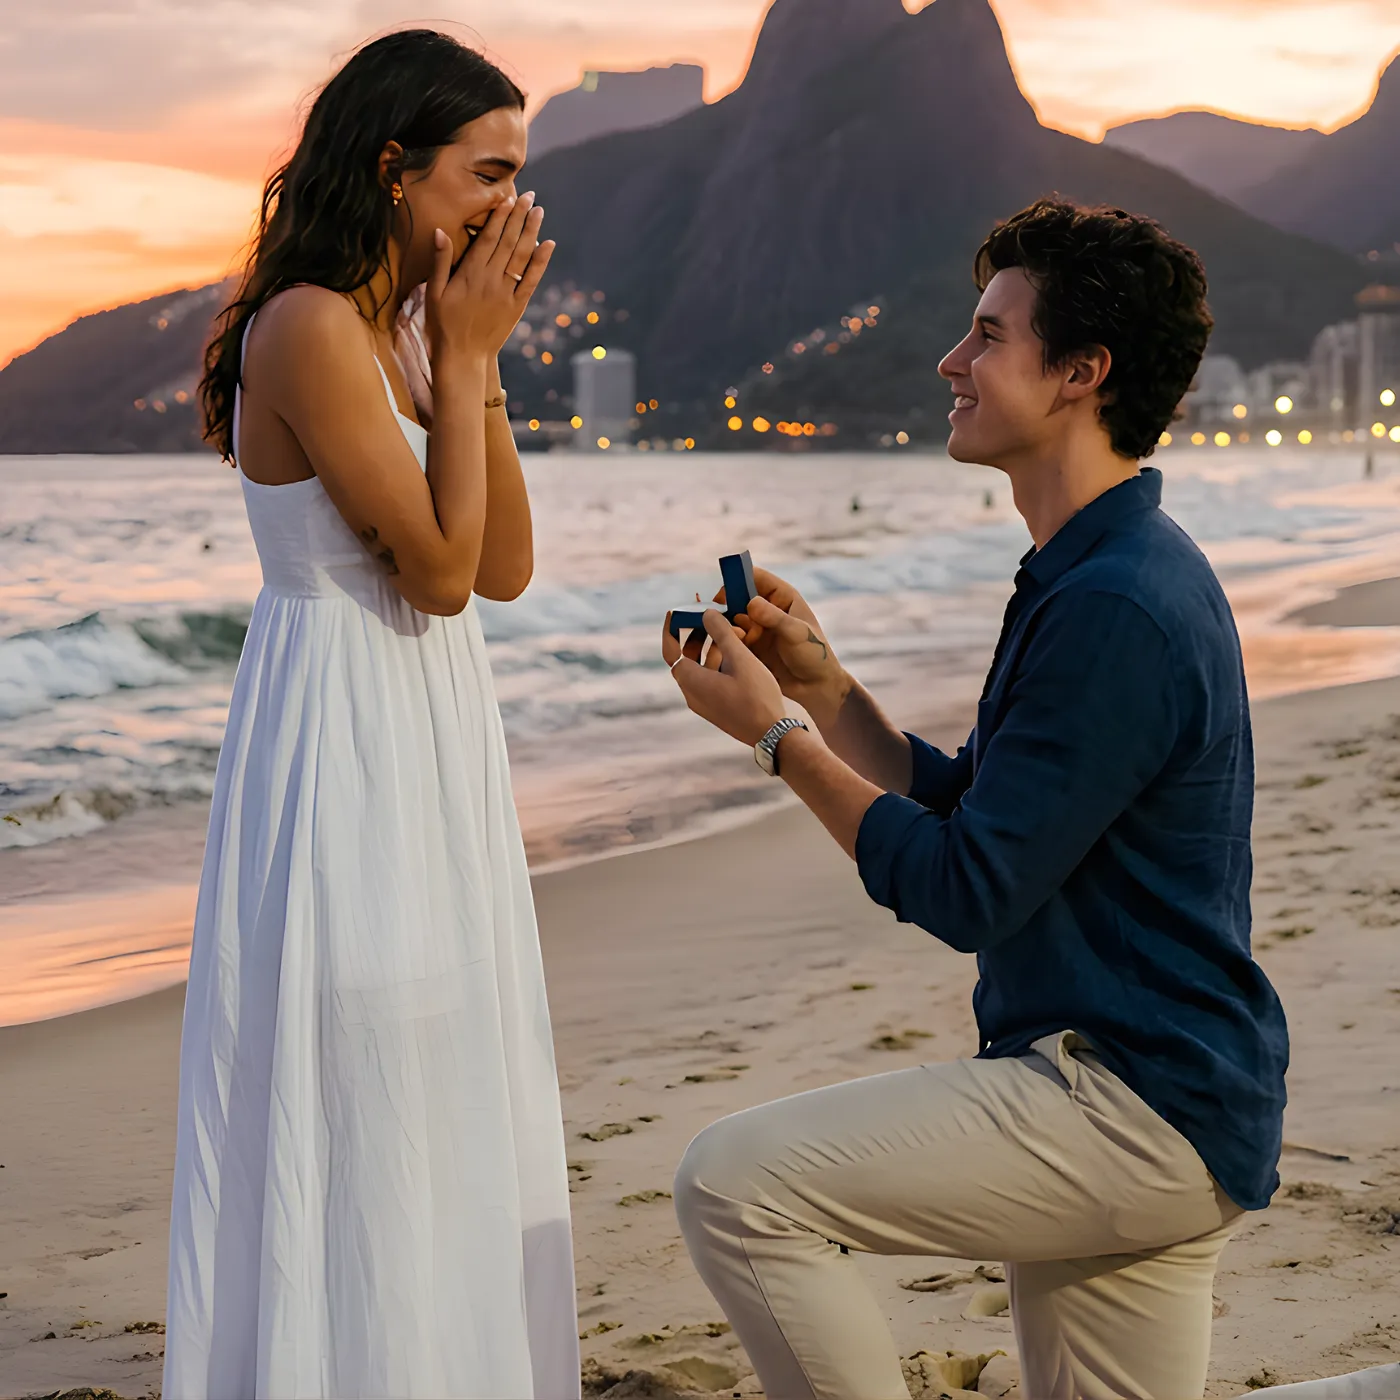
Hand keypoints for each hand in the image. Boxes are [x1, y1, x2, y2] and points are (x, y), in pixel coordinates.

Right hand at [426, 192, 554, 365]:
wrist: (463, 357)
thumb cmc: (443, 325)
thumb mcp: (434, 292)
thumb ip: (441, 261)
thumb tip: (439, 231)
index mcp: (470, 274)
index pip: (487, 238)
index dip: (499, 217)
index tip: (508, 199)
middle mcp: (490, 280)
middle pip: (508, 242)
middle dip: (519, 217)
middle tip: (530, 196)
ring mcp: (506, 293)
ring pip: (521, 256)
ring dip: (532, 232)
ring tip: (539, 211)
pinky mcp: (516, 307)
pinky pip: (531, 280)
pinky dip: (540, 262)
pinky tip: (548, 245)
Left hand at [662, 608, 786, 746]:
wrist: (771, 733)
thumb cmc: (756, 696)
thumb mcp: (740, 659)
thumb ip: (722, 633)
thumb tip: (707, 613)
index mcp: (692, 681)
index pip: (671, 650)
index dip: (671, 630)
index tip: (675, 613)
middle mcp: (692, 694)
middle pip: (685, 658)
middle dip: (695, 636)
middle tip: (708, 619)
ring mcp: (704, 703)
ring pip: (699, 668)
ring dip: (710, 649)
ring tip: (730, 633)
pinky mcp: (716, 708)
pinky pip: (709, 679)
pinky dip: (717, 663)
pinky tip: (737, 654)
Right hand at [720, 566, 850, 728]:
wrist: (815, 687)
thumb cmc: (815, 656)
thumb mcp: (797, 633)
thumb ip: (775, 618)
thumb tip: (752, 603)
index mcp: (783, 597)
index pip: (756, 577)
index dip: (738, 580)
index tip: (724, 595)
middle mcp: (767, 609)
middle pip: (737, 597)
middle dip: (728, 607)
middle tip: (724, 621)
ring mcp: (757, 627)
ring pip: (732, 618)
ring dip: (729, 626)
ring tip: (738, 639)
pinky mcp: (750, 646)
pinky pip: (732, 637)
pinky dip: (729, 641)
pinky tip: (736, 651)